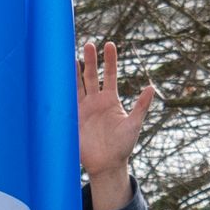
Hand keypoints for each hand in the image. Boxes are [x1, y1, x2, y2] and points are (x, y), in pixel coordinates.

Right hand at [78, 40, 156, 209]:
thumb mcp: (134, 124)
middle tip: (88, 44)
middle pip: (91, 75)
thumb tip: (151, 87)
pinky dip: (63, 90)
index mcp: (110, 100)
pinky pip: (67, 101)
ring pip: (77, 85)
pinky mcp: (73, 119)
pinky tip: (58, 77)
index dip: (109, 60)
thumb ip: (141, 106)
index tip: (109, 44)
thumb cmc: (123, 146)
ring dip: (74, 71)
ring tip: (68, 54)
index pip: (109, 74)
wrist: (107, 165)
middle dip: (90, 60)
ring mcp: (83, 109)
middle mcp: (95, 101)